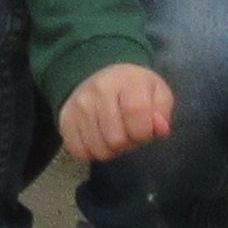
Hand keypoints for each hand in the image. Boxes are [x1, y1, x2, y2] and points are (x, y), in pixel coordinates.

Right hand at [58, 62, 176, 164]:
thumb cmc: (133, 89)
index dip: (144, 133)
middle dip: (128, 143)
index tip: (144, 130)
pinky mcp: (65, 119)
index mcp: (126, 81)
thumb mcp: (157, 93)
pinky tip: (98, 137)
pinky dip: (92, 151)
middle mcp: (98, 91)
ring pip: (99, 149)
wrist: (98, 76)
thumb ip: (162, 112)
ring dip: (111, 150)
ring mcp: (78, 106)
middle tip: (128, 132)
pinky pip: (79, 151)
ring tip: (114, 134)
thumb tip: (161, 129)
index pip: (137, 116)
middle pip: (116, 139)